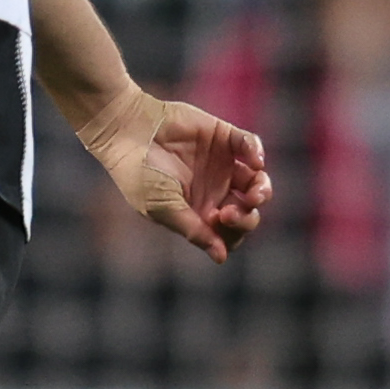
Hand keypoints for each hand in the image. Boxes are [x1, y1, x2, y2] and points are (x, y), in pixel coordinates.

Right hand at [76, 89, 269, 263]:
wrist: (127, 130)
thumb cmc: (139, 174)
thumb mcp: (164, 207)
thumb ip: (194, 230)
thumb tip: (221, 258)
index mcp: (199, 212)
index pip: (231, 233)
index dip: (233, 234)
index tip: (218, 222)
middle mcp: (214, 191)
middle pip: (249, 212)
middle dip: (248, 217)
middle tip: (229, 211)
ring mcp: (222, 164)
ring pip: (257, 181)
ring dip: (262, 190)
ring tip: (254, 191)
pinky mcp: (224, 137)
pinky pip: (251, 146)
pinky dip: (256, 153)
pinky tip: (253, 161)